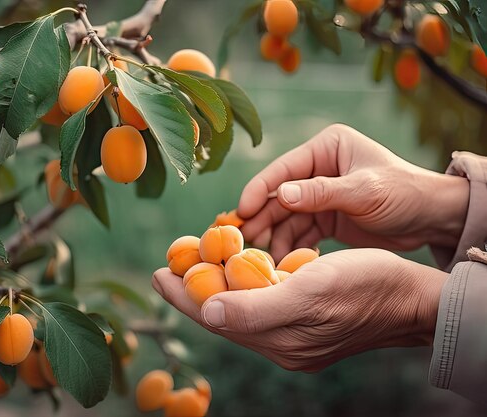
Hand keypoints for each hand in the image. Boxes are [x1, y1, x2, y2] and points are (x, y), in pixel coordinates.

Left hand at [152, 249, 446, 371]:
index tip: (158, 274)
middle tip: (170, 267)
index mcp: (279, 339)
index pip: (217, 318)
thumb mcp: (311, 291)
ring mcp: (295, 335)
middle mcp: (282, 342)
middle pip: (225, 315)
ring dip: (218, 286)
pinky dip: (245, 286)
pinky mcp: (307, 323)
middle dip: (195, 291)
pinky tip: (239, 269)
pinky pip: (263, 305)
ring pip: (243, 309)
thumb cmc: (366, 287)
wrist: (413, 298)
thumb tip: (206, 313)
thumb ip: (257, 308)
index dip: (184, 296)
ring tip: (197, 264)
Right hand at [238, 124, 468, 260]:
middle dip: (261, 219)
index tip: (241, 213)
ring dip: (272, 236)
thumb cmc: (404, 194)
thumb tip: (280, 195)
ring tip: (259, 259)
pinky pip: (299, 232)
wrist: (433, 219)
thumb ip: (322, 193)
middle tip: (242, 243)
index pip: (283, 169)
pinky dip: (289, 246)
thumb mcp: (365, 191)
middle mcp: (317, 169)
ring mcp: (319, 196)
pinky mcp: (324, 219)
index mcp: (325, 149)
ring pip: (285, 217)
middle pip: (278, 196)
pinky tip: (280, 262)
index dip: (259, 190)